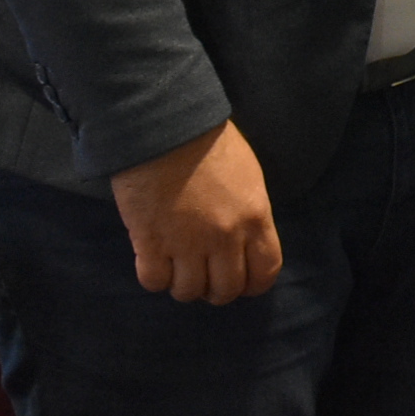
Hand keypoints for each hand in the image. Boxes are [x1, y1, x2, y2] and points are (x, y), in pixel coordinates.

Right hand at [108, 121, 282, 303]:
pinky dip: (154, 276)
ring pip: (189, 291)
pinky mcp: (149, 241)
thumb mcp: (247, 176)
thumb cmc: (207, 141)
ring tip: (176, 266)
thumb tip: (242, 242)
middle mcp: (224, 237)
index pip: (265, 273)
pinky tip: (153, 259)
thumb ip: (249, 214)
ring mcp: (185, 242)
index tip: (240, 281)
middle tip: (203, 274)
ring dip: (183, 284)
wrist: (162, 123)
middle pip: (226, 291)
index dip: (252, 284)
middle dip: (215, 290)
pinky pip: (153, 281)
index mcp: (255, 217)